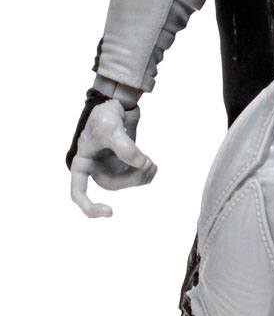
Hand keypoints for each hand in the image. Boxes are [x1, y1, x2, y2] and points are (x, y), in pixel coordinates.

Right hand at [70, 100, 156, 217]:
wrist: (118, 103)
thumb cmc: (105, 115)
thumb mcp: (110, 128)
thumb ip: (124, 147)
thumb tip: (140, 165)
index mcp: (82, 164)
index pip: (79, 193)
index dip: (91, 208)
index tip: (110, 212)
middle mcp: (94, 168)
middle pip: (112, 186)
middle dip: (131, 180)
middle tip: (148, 165)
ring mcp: (110, 165)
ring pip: (125, 182)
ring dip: (141, 177)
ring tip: (152, 164)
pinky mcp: (124, 161)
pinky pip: (134, 175)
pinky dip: (145, 173)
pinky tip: (152, 165)